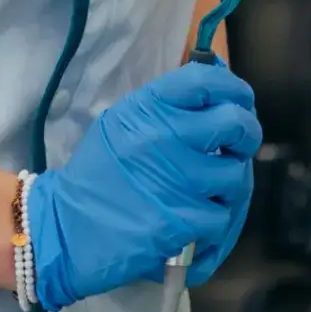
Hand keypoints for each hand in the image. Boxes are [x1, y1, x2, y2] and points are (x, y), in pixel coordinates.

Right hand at [30, 61, 261, 309]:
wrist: (64, 231)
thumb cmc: (101, 177)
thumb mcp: (124, 127)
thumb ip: (168, 109)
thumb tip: (221, 87)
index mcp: (145, 109)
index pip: (205, 80)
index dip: (233, 89)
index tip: (240, 101)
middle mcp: (161, 138)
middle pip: (236, 124)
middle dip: (246, 136)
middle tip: (235, 147)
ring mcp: (175, 181)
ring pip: (236, 176)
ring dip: (227, 188)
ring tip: (201, 193)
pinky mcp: (182, 221)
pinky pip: (222, 216)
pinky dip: (211, 224)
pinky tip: (188, 224)